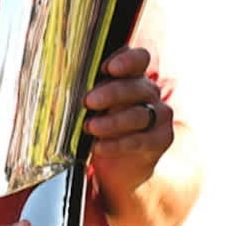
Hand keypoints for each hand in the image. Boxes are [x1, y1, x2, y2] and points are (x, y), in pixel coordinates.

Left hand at [83, 47, 173, 192]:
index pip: (139, 59)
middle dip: (111, 93)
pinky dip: (117, 144)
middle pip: (135, 86)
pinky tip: (99, 147)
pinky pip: (140, 140)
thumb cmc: (101, 127)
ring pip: (138, 114)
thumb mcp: (93, 107)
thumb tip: (64, 87)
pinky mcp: (161, 138)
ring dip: (112, 121)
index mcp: (133, 76)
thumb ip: (88, 94)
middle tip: (88, 101)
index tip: (108, 68)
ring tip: (90, 127)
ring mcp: (158, 115)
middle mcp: (148, 92)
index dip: (127, 60)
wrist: (118, 166)